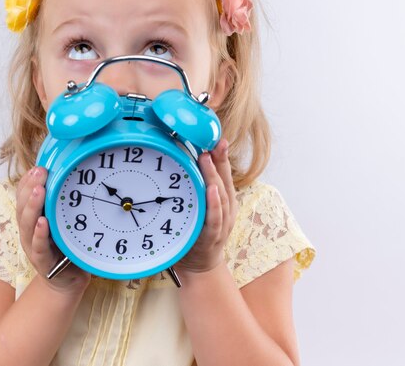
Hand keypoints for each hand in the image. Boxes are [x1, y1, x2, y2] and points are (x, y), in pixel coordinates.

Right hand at [16, 166, 90, 294]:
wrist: (66, 281)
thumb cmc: (65, 248)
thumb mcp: (62, 222)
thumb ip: (61, 203)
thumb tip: (72, 175)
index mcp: (32, 219)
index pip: (23, 196)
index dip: (28, 180)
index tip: (38, 166)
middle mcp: (29, 231)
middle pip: (22, 206)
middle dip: (30, 187)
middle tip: (40, 171)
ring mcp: (33, 246)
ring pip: (27, 224)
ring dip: (33, 206)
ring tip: (39, 191)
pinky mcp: (42, 262)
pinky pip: (38, 247)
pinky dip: (39, 234)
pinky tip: (42, 223)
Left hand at [175, 139, 237, 274]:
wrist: (200, 267)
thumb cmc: (195, 234)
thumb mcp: (197, 208)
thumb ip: (193, 189)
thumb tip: (178, 165)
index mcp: (224, 201)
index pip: (224, 175)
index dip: (222, 156)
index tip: (218, 138)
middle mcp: (226, 210)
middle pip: (225, 182)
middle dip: (219, 161)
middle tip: (211, 143)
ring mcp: (221, 223)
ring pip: (221, 197)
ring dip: (215, 176)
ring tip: (208, 159)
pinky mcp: (212, 237)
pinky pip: (215, 218)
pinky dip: (214, 204)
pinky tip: (212, 190)